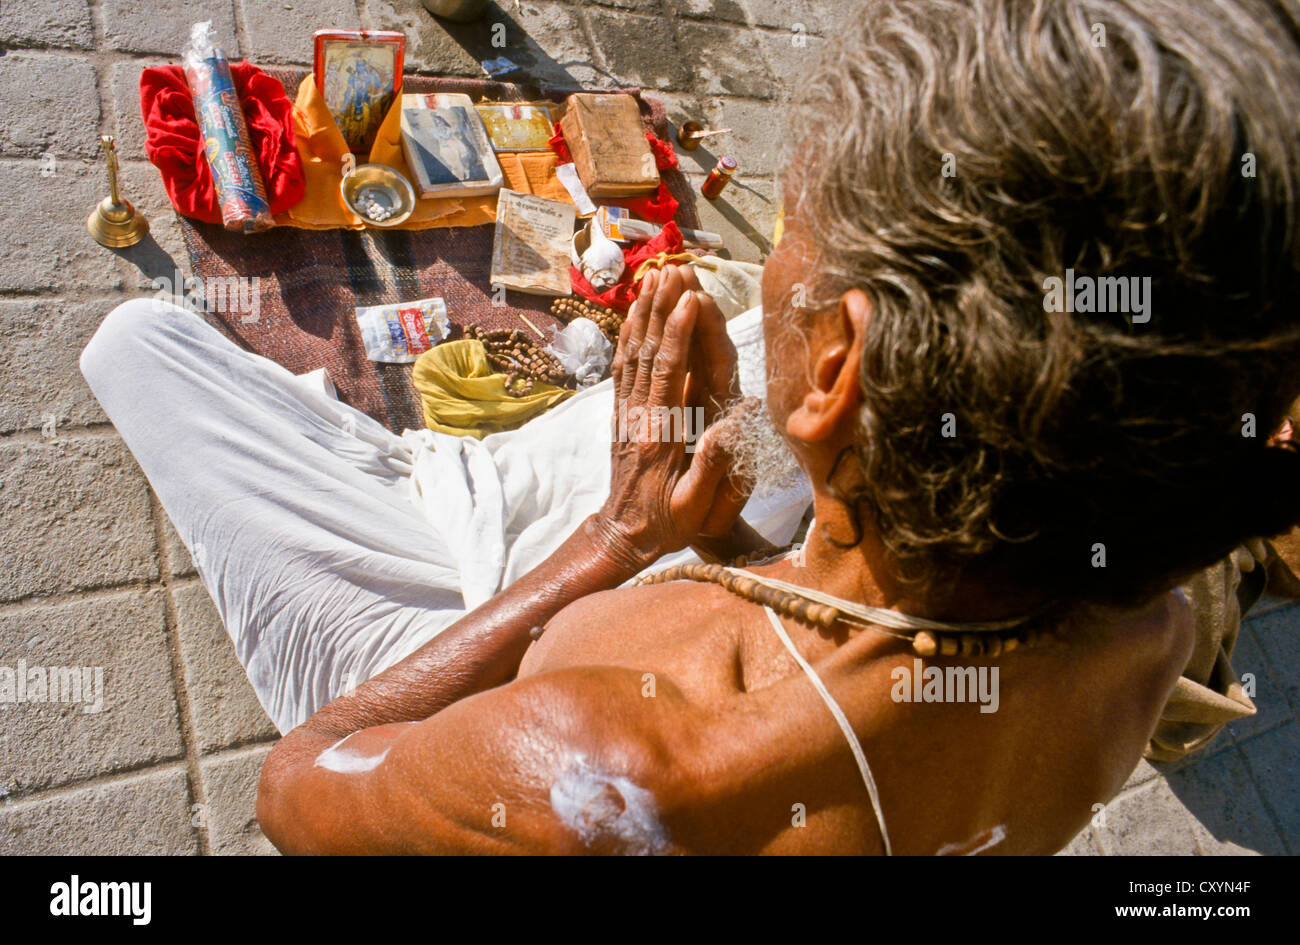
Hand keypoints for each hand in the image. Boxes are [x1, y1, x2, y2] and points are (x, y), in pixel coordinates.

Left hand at [591, 267, 749, 566]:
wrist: (625, 536)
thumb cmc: (669, 523)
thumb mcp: (697, 507)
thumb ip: (715, 466)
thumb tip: (735, 420)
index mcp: (658, 436)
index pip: (667, 374)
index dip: (678, 335)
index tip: (690, 299)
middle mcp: (637, 417)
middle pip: (645, 352)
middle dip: (659, 309)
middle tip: (672, 271)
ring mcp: (625, 413)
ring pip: (630, 354)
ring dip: (641, 315)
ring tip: (652, 279)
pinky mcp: (621, 414)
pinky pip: (623, 368)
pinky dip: (629, 336)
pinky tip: (636, 313)